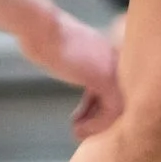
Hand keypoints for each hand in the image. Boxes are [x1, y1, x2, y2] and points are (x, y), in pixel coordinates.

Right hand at [33, 8, 124, 134]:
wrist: (40, 29)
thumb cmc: (46, 39)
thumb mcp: (71, 56)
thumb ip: (82, 67)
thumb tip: (79, 79)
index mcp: (110, 54)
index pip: (114, 89)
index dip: (96, 106)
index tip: (81, 117)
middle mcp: (117, 61)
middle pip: (119, 100)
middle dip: (99, 118)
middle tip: (81, 129)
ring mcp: (114, 69)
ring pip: (119, 109)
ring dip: (98, 125)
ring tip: (78, 132)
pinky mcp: (105, 78)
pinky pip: (111, 111)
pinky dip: (96, 124)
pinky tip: (78, 128)